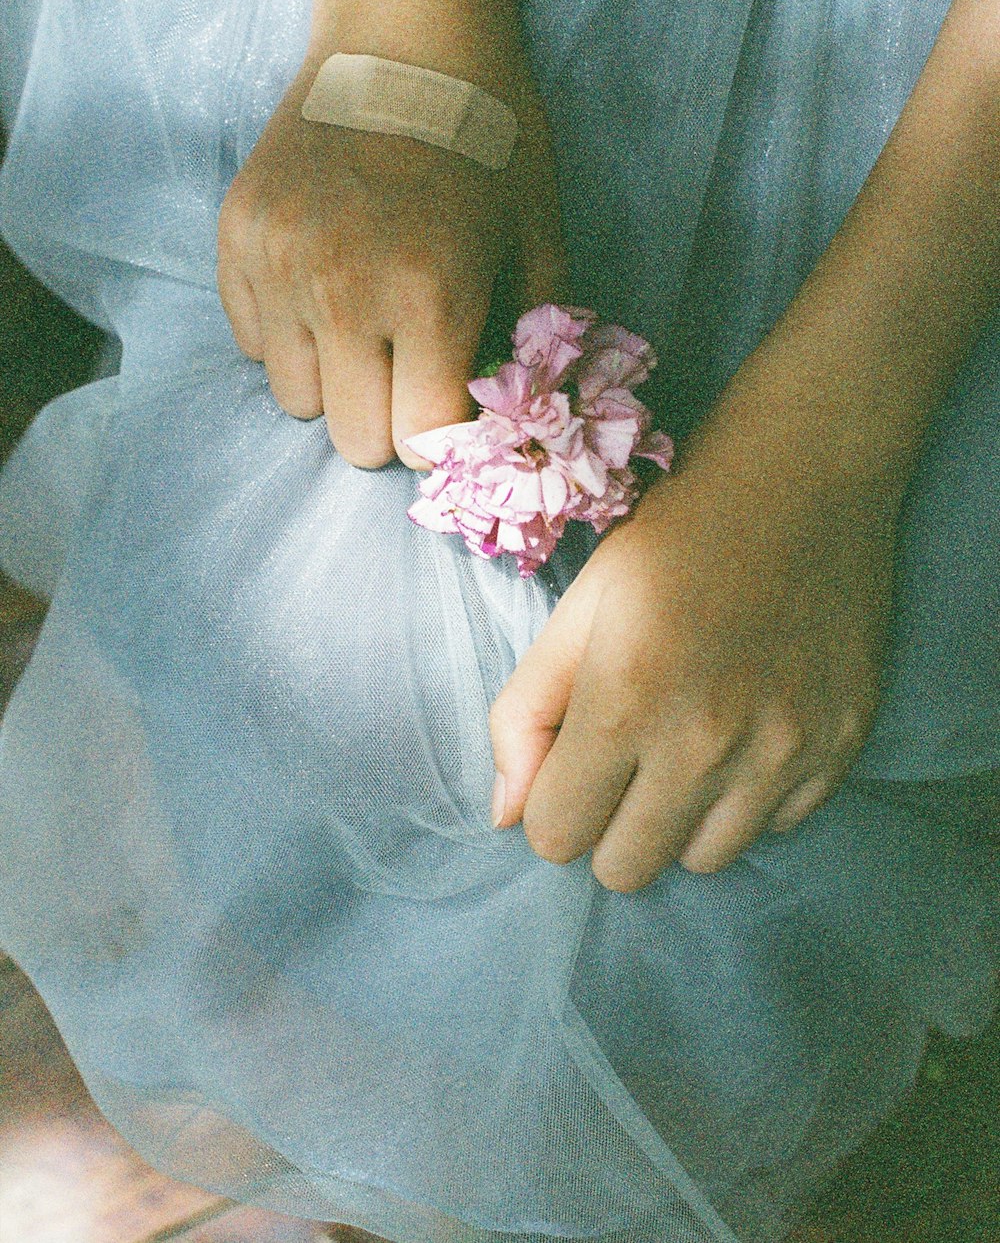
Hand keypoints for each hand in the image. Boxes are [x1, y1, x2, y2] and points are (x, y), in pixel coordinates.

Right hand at [216, 0, 566, 469]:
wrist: (407, 29)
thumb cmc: (493, 136)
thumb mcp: (541, 240)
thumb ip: (529, 344)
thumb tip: (503, 417)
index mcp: (429, 299)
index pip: (420, 442)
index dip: (446, 437)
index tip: (455, 409)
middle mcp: (342, 294)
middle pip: (354, 439)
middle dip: (391, 420)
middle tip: (412, 368)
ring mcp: (278, 265)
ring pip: (298, 398)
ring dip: (337, 380)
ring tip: (366, 321)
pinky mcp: (237, 237)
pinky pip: (254, 343)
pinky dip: (289, 334)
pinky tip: (325, 280)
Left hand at [488, 383, 906, 889]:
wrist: (803, 481)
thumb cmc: (674, 536)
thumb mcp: (578, 606)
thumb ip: (526, 711)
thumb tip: (506, 815)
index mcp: (624, 699)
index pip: (556, 835)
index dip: (552, 803)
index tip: (572, 763)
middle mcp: (706, 742)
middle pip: (627, 867)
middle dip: (609, 822)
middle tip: (627, 757)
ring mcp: (783, 750)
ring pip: (704, 860)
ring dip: (682, 818)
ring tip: (689, 743)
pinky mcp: (840, 746)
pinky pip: (777, 827)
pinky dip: (752, 797)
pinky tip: (748, 728)